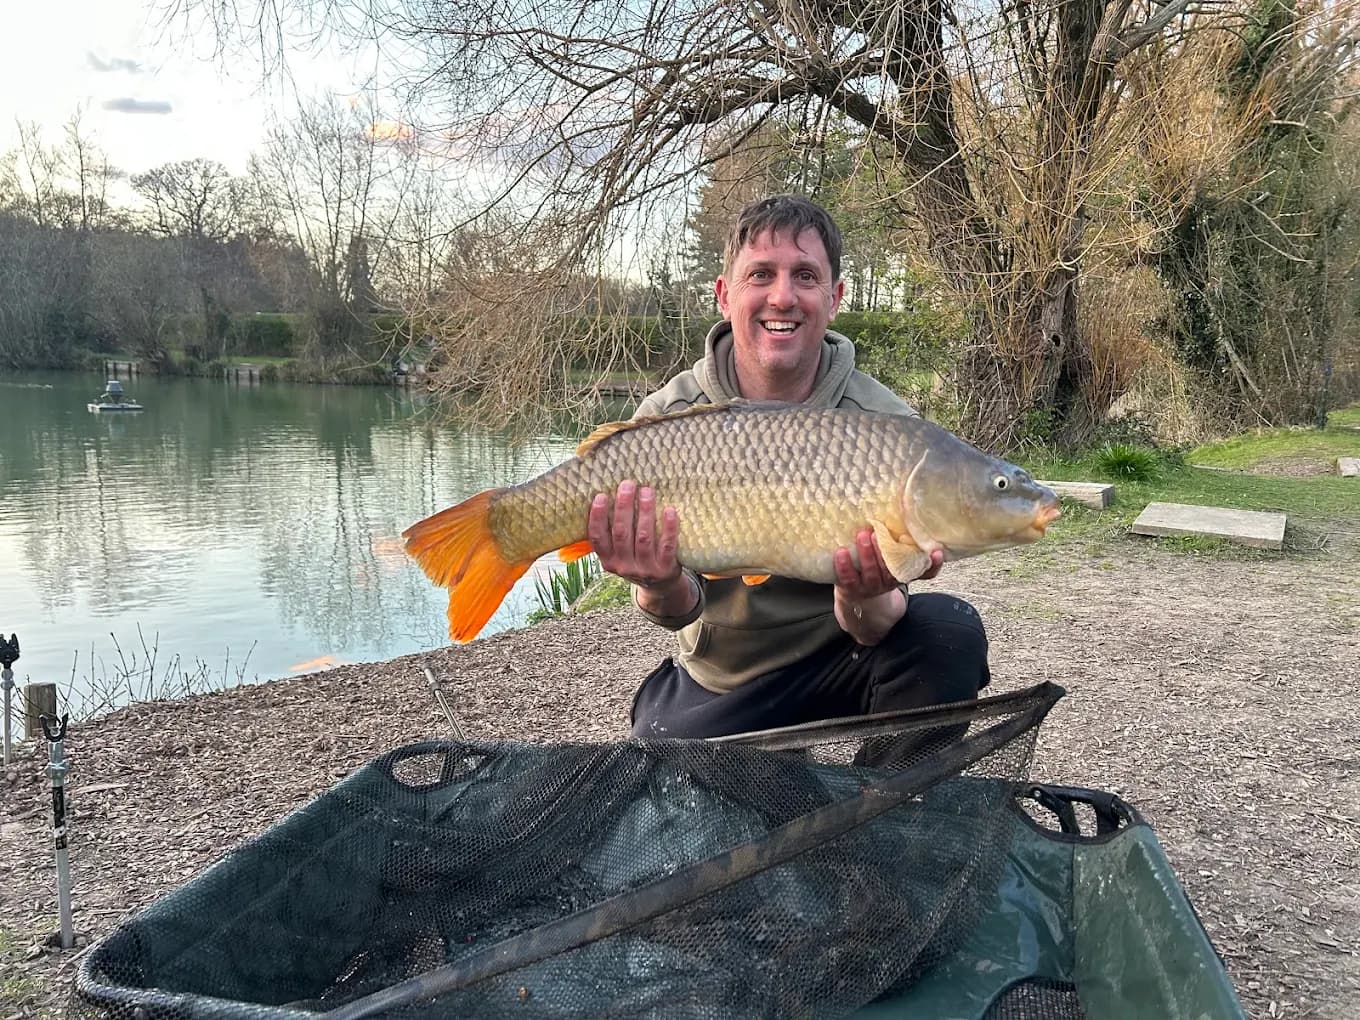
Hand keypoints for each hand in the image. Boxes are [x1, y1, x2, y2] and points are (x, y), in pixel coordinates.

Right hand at [588, 481, 695, 615]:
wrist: (660, 586)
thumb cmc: (636, 558)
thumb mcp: (619, 552)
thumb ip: (612, 532)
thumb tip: (607, 494)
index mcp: (608, 560)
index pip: (597, 538)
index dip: (597, 517)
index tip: (601, 495)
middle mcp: (624, 566)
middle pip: (621, 534)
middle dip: (623, 508)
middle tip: (627, 485)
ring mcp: (645, 569)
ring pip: (644, 538)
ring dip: (645, 512)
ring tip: (647, 491)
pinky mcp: (665, 569)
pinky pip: (667, 546)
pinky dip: (668, 527)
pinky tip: (670, 510)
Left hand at [832, 531, 943, 643]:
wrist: (860, 602)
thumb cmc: (879, 573)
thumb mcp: (896, 565)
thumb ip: (906, 550)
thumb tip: (916, 527)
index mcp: (902, 575)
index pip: (923, 572)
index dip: (933, 564)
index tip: (937, 552)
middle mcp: (888, 582)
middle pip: (891, 569)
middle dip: (885, 551)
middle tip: (879, 533)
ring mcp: (869, 586)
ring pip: (870, 572)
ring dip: (866, 554)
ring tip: (862, 535)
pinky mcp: (851, 588)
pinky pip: (848, 578)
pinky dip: (844, 565)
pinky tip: (841, 552)